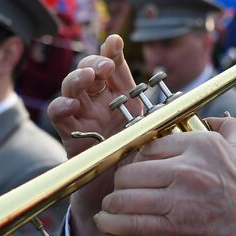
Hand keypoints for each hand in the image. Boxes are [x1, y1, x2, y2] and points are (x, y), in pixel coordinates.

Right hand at [47, 35, 139, 235]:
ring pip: (71, 87)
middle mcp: (99, 101)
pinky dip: (62, 106)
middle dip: (95, 63)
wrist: (122, 192)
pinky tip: (72, 106)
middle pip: (89, 70)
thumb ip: (158, 112)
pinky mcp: (69, 133)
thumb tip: (177, 97)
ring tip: (87, 78)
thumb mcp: (152, 130)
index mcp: (120, 94)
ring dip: (77, 79)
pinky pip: (58, 114)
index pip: (113, 65)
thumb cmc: (139, 158)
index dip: (111, 51)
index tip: (116, 43)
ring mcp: (83, 115)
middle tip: (105, 67)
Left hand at [93, 115, 235, 235]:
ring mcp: (179, 198)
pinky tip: (107, 223)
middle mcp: (187, 168)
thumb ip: (227, 129)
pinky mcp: (175, 226)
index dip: (137, 158)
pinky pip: (131, 221)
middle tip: (120, 189)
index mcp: (201, 145)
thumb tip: (213, 119)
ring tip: (110, 207)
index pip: (150, 145)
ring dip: (112, 203)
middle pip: (132, 169)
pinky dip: (113, 223)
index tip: (133, 166)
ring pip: (125, 194)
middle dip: (121, 181)